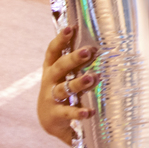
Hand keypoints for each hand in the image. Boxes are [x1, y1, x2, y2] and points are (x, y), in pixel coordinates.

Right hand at [39, 25, 97, 144]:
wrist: (49, 118)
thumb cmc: (62, 88)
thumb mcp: (65, 74)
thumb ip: (77, 61)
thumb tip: (99, 43)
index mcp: (51, 68)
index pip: (53, 51)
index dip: (60, 39)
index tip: (70, 28)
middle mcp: (50, 80)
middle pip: (60, 66)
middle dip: (73, 58)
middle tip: (87, 51)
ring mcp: (51, 97)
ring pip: (64, 88)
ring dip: (78, 83)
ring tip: (92, 78)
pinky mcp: (56, 114)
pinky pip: (67, 112)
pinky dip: (78, 112)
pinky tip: (89, 112)